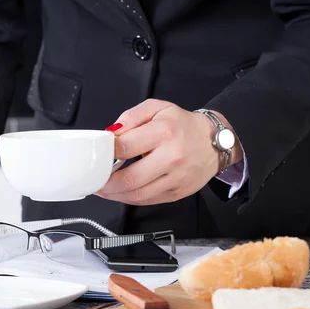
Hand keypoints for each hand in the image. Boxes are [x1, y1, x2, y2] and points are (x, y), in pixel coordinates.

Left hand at [97, 99, 242, 204]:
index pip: (124, 147)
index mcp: (163, 133)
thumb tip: (111, 133)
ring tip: (103, 189)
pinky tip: (120, 193)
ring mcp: (175, 179)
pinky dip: (129, 199)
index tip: (97, 155)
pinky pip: (147, 201)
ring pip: (137, 194)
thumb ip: (131, 116)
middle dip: (105, 182)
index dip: (105, 153)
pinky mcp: (177, 193)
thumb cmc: (182, 125)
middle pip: (129, 178)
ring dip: (114, 195)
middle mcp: (171, 158)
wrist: (215, 142)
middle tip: (94, 180)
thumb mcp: (157, 108)